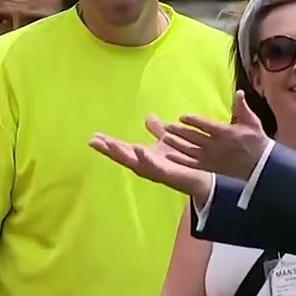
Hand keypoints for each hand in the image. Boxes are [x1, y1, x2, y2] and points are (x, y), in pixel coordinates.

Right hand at [89, 115, 212, 198]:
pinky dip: (145, 158)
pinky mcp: (167, 174)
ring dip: (121, 154)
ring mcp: (154, 171)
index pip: (123, 148)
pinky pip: (154, 166)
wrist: (201, 178)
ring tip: (109, 145)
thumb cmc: (183, 162)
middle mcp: (146, 165)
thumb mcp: (167, 142)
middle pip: (124, 156)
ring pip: (134, 162)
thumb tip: (147, 117)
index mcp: (145, 157)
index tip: (94, 136)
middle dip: (109, 149)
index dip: (109, 143)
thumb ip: (157, 131)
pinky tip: (138, 149)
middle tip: (94, 141)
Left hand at [160, 91, 269, 180]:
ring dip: (176, 143)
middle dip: (178, 131)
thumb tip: (239, 92)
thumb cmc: (257, 142)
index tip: (182, 117)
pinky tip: (170, 156)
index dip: (192, 120)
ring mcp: (211, 157)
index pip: (203, 124)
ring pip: (189, 149)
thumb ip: (242, 107)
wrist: (261, 166)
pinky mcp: (210, 167)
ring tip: (164, 138)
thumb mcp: (252, 122)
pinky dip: (180, 159)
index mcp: (224, 131)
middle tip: (167, 126)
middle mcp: (214, 144)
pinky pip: (192, 163)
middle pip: (192, 136)